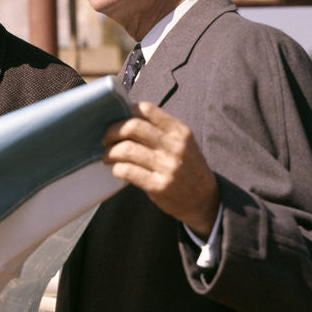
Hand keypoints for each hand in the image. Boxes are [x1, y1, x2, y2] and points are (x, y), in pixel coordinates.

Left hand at [102, 101, 219, 237]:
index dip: (126, 110)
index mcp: (180, 131)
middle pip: (132, 127)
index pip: (147, 110)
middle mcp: (174, 146)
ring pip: (126, 150)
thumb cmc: (188, 168)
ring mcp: (167, 167)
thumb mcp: (183, 143)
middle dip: (112, 131)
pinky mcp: (159, 186)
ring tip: (107, 156)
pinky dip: (117, 169)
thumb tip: (125, 119)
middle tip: (105, 139)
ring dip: (110, 152)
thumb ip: (160, 131)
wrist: (205, 201)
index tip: (116, 118)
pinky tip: (117, 170)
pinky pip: (128, 171)